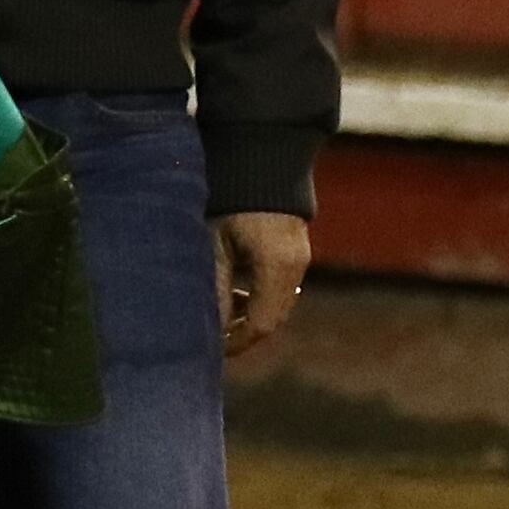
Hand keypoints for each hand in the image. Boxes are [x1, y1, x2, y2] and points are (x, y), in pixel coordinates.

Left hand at [213, 211, 308, 363]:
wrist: (261, 159)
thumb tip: (209, 329)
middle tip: (213, 338)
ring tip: (222, 313)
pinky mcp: (296, 252)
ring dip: (251, 315)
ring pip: (278, 305)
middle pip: (274, 319)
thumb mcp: (215, 245)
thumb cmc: (230, 200)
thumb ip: (215, 288)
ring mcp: (300, 259)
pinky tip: (236, 292)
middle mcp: (295, 267)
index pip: (261, 324)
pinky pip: (281, 288)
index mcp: (276, 267)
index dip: (236, 342)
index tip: (211, 349)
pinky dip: (260, 298)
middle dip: (243, 333)